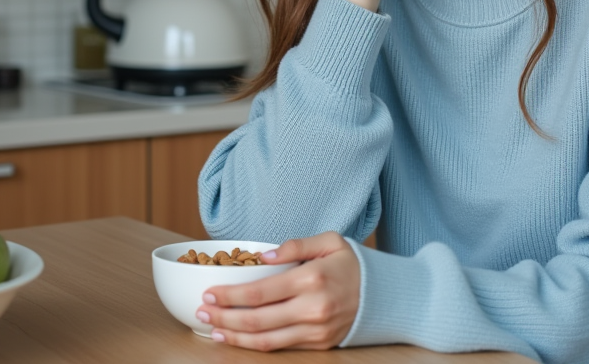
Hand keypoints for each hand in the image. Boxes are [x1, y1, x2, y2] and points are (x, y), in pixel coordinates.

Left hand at [196, 232, 360, 351]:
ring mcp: (315, 331)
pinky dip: (255, 345)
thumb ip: (294, 245)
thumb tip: (261, 257)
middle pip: (257, 320)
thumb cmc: (353, 264)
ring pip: (265, 340)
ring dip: (234, 337)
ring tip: (212, 330)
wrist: (386, 296)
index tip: (209, 293)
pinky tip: (237, 339)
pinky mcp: (318, 345)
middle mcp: (313, 309)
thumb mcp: (329, 241)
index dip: (230, 295)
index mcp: (312, 279)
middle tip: (202, 312)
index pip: (260, 291)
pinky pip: (280, 347)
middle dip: (224, 318)